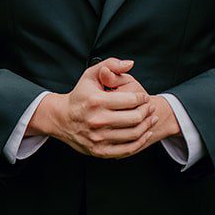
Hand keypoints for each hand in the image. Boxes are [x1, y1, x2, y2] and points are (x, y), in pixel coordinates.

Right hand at [30, 56, 168, 159]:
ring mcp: (99, 137)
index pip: (131, 100)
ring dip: (147, 126)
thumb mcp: (91, 75)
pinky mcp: (100, 151)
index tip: (144, 97)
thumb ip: (111, 65)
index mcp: (97, 101)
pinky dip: (140, 142)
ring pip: (134, 134)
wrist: (62, 119)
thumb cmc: (80, 96)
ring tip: (151, 118)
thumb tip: (130, 64)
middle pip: (135, 117)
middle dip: (147, 111)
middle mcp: (97, 120)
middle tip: (150, 107)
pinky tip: (145, 133)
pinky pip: (127, 149)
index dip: (142, 98)